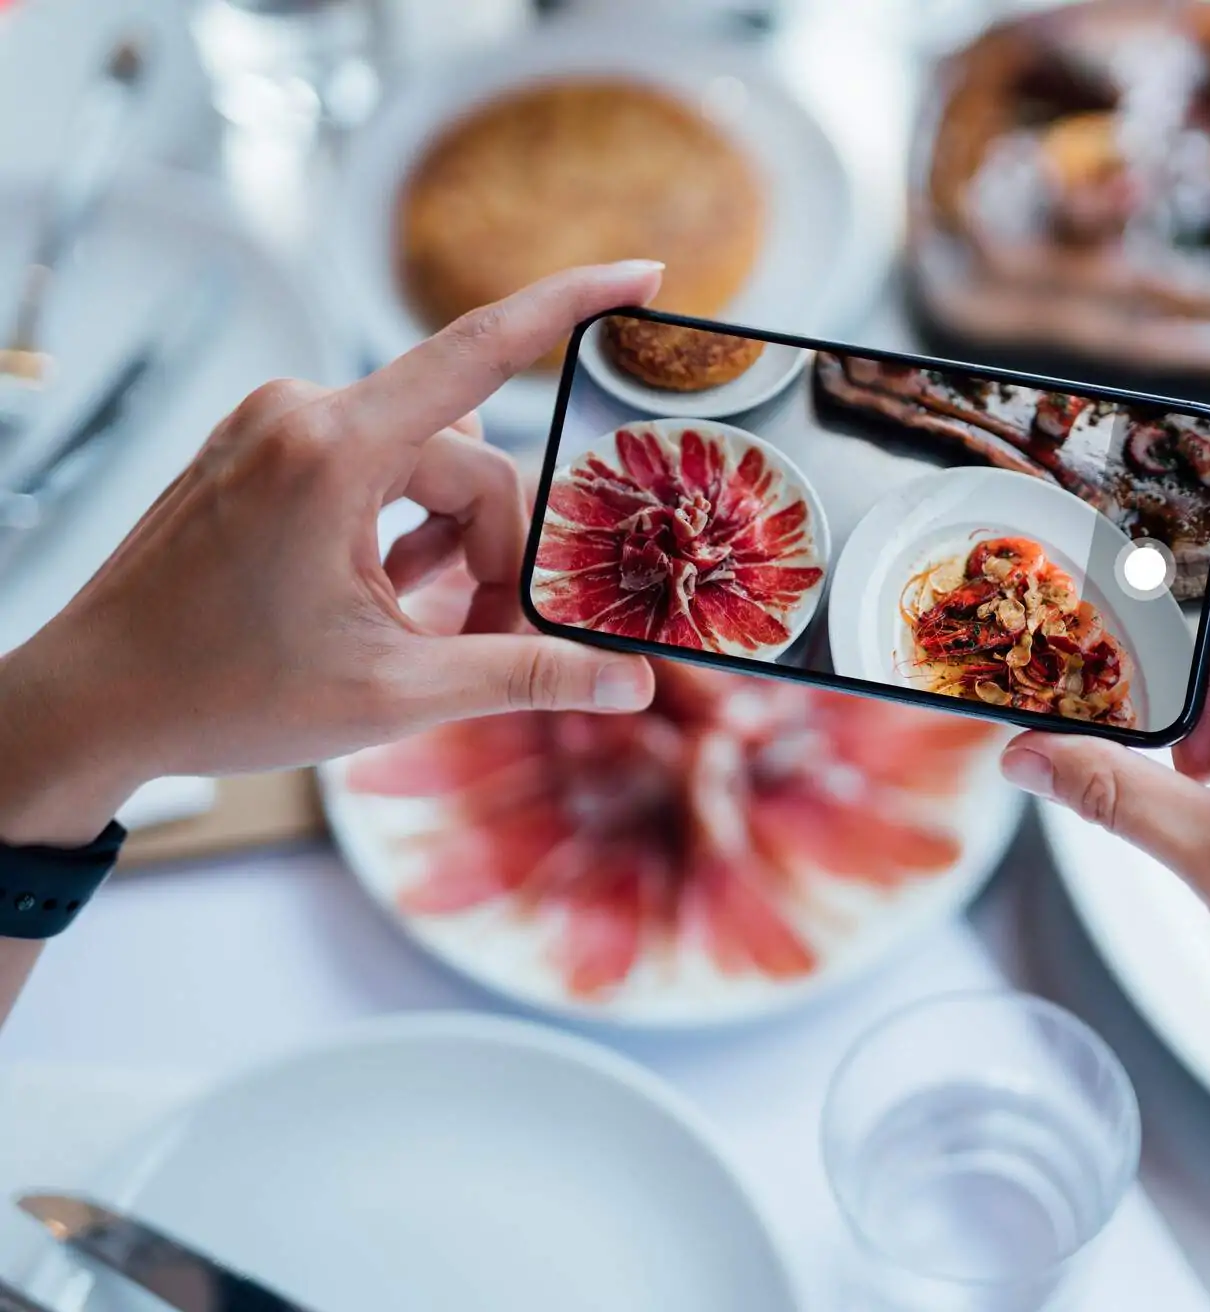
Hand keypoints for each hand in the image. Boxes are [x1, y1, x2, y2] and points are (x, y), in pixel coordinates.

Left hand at [0, 262, 663, 846]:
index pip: (481, 350)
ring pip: (421, 466)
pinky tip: (388, 596)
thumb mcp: (396, 693)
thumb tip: (629, 685)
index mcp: (332, 452)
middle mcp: (300, 416)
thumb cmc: (221, 695)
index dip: (571, 306)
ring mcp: (273, 427)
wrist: (91, 706)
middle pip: (463, 458)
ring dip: (448, 544)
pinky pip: (372, 468)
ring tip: (428, 626)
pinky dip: (401, 530)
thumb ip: (524, 676)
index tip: (641, 272)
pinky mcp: (260, 450)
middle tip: (492, 640)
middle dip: (494, 551)